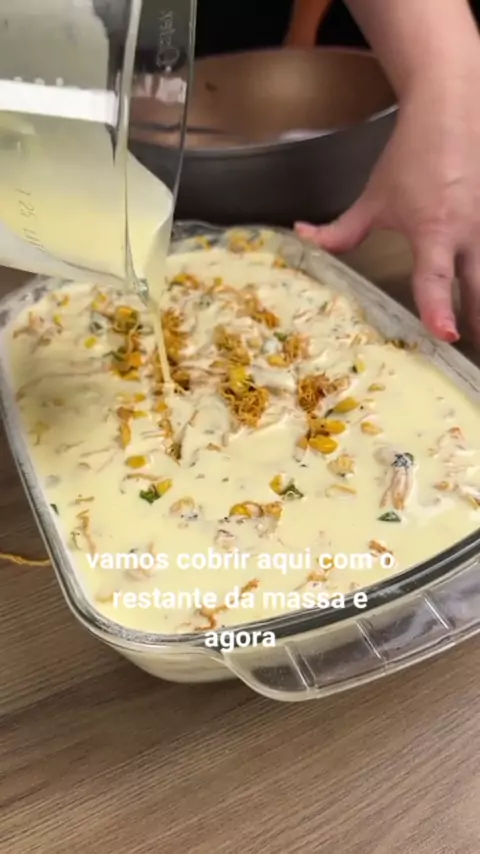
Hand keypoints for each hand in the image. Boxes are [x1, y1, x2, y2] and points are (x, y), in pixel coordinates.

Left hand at [295, 65, 479, 344]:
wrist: (452, 107)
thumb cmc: (411, 156)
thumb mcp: (374, 199)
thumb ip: (341, 231)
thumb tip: (302, 238)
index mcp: (433, 231)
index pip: (436, 278)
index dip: (439, 308)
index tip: (447, 334)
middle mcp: (469, 232)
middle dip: (477, 325)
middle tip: (471, 352)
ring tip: (477, 333)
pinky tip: (479, 289)